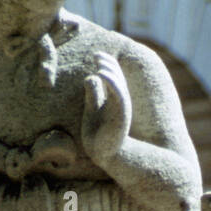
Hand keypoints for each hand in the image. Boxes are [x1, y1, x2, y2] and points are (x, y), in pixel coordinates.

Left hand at [81, 52, 131, 167]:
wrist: (106, 155)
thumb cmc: (99, 135)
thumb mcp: (93, 110)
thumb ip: (92, 95)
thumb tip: (90, 77)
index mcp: (113, 99)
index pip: (112, 76)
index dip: (105, 64)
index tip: (96, 55)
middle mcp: (119, 101)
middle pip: (116, 77)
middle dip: (108, 64)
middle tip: (97, 54)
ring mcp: (121, 107)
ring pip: (118, 84)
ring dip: (109, 70)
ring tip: (99, 62)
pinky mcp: (121, 115)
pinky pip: (118, 94)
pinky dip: (110, 82)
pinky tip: (101, 73)